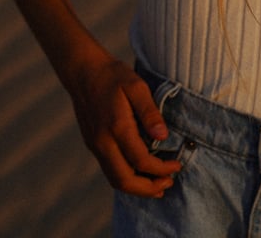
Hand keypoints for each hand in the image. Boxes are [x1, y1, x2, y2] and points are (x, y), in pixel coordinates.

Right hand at [71, 56, 181, 196]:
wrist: (83, 71)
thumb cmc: (113, 75)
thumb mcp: (136, 86)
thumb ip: (150, 112)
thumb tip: (163, 137)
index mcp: (116, 127)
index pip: (141, 160)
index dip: (161, 169)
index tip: (177, 165)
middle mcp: (103, 141)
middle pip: (124, 180)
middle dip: (148, 188)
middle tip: (168, 184)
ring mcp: (95, 145)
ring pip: (115, 180)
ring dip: (137, 188)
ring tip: (157, 186)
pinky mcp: (92, 145)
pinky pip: (109, 170)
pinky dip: (126, 178)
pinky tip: (140, 173)